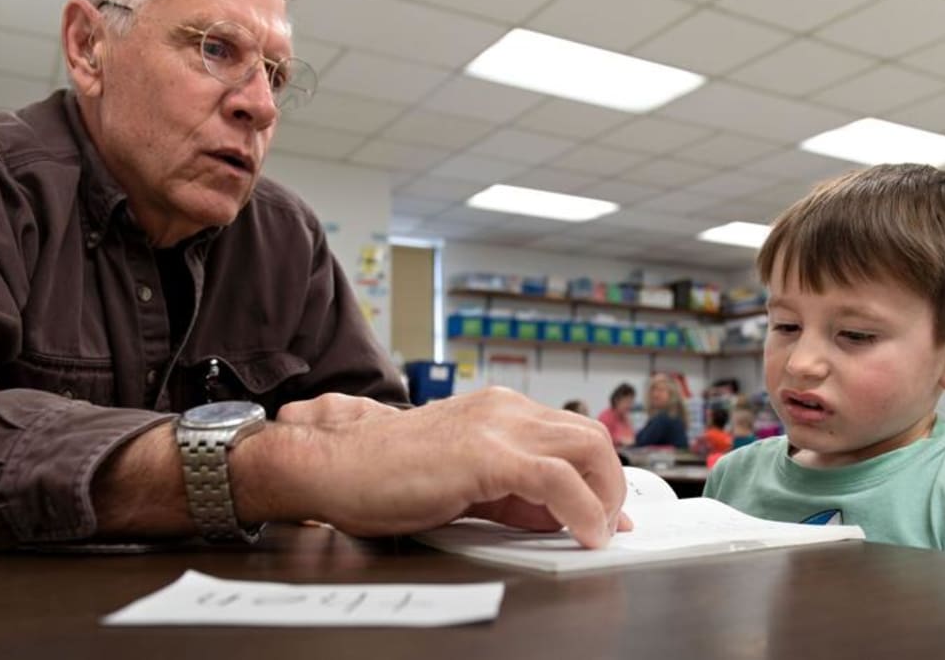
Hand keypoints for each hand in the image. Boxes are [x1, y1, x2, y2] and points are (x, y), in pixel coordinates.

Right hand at [240, 387, 629, 548]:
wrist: (333, 467)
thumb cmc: (383, 476)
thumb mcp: (463, 483)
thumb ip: (511, 494)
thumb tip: (557, 514)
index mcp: (497, 410)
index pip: (571, 434)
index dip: (599, 475)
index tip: (608, 510)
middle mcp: (503, 409)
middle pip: (590, 436)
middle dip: (611, 483)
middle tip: (608, 523)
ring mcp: (497, 426)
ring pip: (587, 449)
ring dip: (604, 495)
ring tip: (598, 531)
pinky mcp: (487, 454)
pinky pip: (559, 480)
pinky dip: (583, 509)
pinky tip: (585, 535)